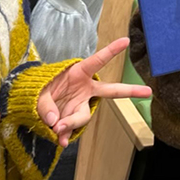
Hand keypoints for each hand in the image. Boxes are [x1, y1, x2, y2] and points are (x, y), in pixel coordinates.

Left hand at [37, 37, 151, 146]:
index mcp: (79, 72)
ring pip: (84, 116)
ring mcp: (81, 104)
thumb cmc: (39, 88)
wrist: (31, 102)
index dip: (111, 51)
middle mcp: (85, 88)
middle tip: (148, 91)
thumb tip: (56, 123)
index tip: (126, 40)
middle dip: (130, 90)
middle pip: (111, 90)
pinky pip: (74, 129)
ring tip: (58, 128)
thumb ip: (46, 105)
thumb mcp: (39, 91)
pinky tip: (60, 139)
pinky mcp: (73, 117)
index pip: (98, 61)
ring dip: (72, 123)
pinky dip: (66, 135)